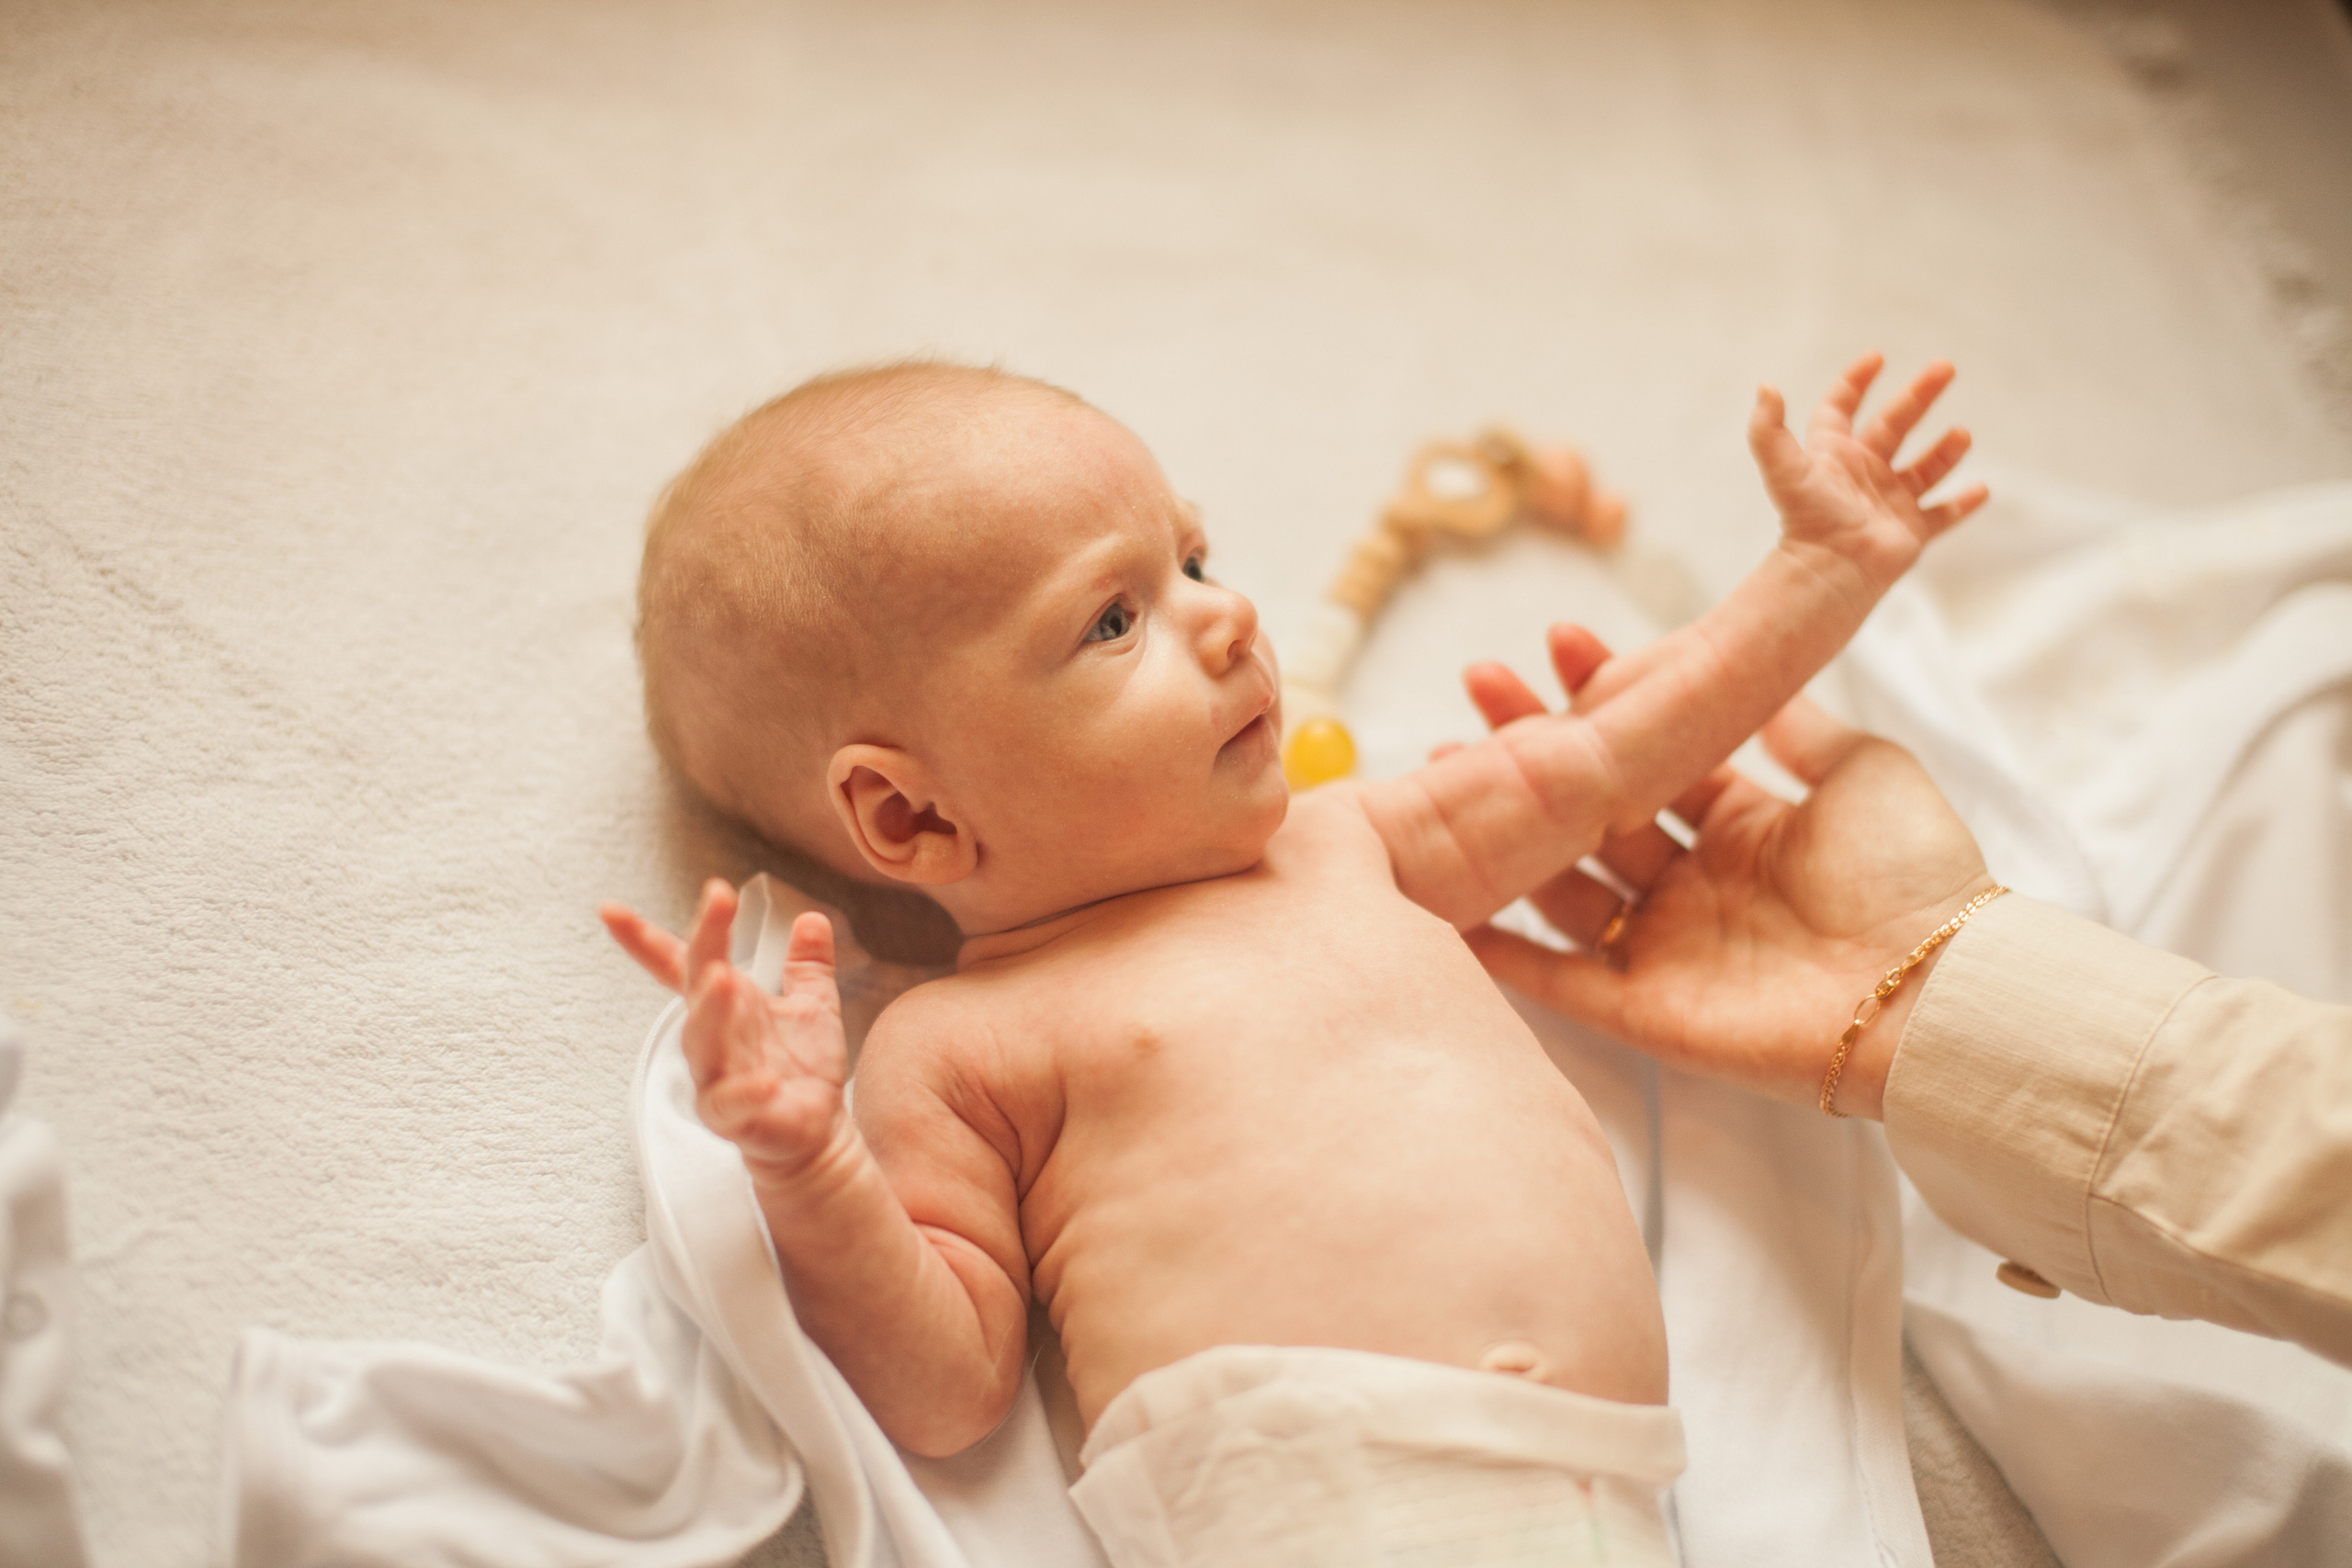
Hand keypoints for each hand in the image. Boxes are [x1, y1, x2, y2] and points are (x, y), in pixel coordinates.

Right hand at [602, 882, 850, 1178]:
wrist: (817, 1131)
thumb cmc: (803, 1068)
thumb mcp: (814, 1006)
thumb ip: (807, 965)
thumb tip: (812, 917)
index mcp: (726, 1003)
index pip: (679, 964)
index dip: (644, 938)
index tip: (609, 910)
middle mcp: (712, 1035)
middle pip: (697, 986)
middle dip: (705, 943)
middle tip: (717, 900)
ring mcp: (716, 1077)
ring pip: (702, 1041)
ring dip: (710, 1010)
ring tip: (723, 977)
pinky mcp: (731, 1118)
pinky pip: (730, 1103)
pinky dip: (746, 1091)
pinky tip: (766, 1080)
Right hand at [1457, 632, 1994, 1117]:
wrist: (1932, 987)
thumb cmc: (1913, 876)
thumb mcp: (1864, 770)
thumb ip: (1799, 726)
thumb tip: (1761, 675)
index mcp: (1744, 828)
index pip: (1653, 757)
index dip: (1609, 701)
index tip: (1563, 640)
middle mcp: (1692, 886)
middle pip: (1593, 810)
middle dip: (1537, 746)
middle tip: (1481, 684)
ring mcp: (1662, 948)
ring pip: (1559, 880)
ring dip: (1506, 827)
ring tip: (1447, 763)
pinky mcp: (1642, 1010)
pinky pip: (1553, 977)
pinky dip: (1496, 943)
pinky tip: (1441, 893)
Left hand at [1750, 352, 1987, 585]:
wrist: (1831, 569)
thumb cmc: (1808, 518)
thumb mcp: (1783, 468)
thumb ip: (1768, 429)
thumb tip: (1765, 387)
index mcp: (1834, 455)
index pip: (1841, 410)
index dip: (1854, 383)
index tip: (1876, 359)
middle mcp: (1863, 475)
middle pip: (1894, 424)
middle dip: (1919, 396)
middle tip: (1946, 367)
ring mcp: (1889, 502)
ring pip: (1923, 468)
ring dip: (1944, 451)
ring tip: (1961, 435)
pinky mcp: (1911, 532)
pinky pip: (1942, 515)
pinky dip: (1962, 504)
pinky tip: (1981, 490)